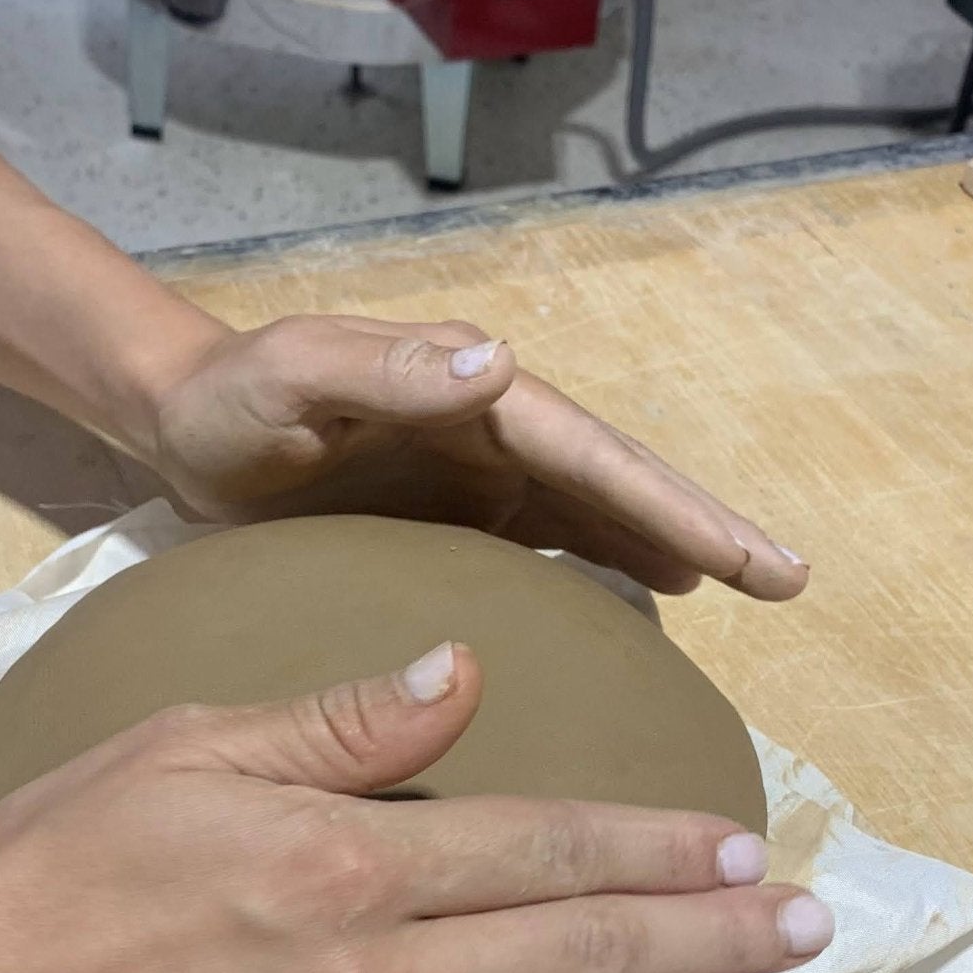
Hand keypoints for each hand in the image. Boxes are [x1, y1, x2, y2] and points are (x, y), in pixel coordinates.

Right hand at [0, 647, 832, 972]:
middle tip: (810, 934)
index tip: (743, 847)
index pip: (546, 851)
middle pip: (582, 961)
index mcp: (343, 864)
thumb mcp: (187, 747)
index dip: (659, 850)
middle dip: (712, 942)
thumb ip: (339, 720)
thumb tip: (467, 669)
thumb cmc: (56, 865)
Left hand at [150, 315, 808, 599]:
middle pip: (619, 488)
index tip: (751, 560)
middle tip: (789, 581)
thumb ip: (386, 366)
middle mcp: (494, 432)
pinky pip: (546, 550)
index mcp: (475, 399)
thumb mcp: (294, 372)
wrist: (184, 422)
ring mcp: (478, 479)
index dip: (677, 510)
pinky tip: (636, 613)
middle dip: (704, 530)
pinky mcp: (454, 520)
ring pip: (596, 518)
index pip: (596, 460)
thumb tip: (504, 359)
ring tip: (741, 592)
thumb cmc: (232, 396)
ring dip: (667, 550)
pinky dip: (600, 574)